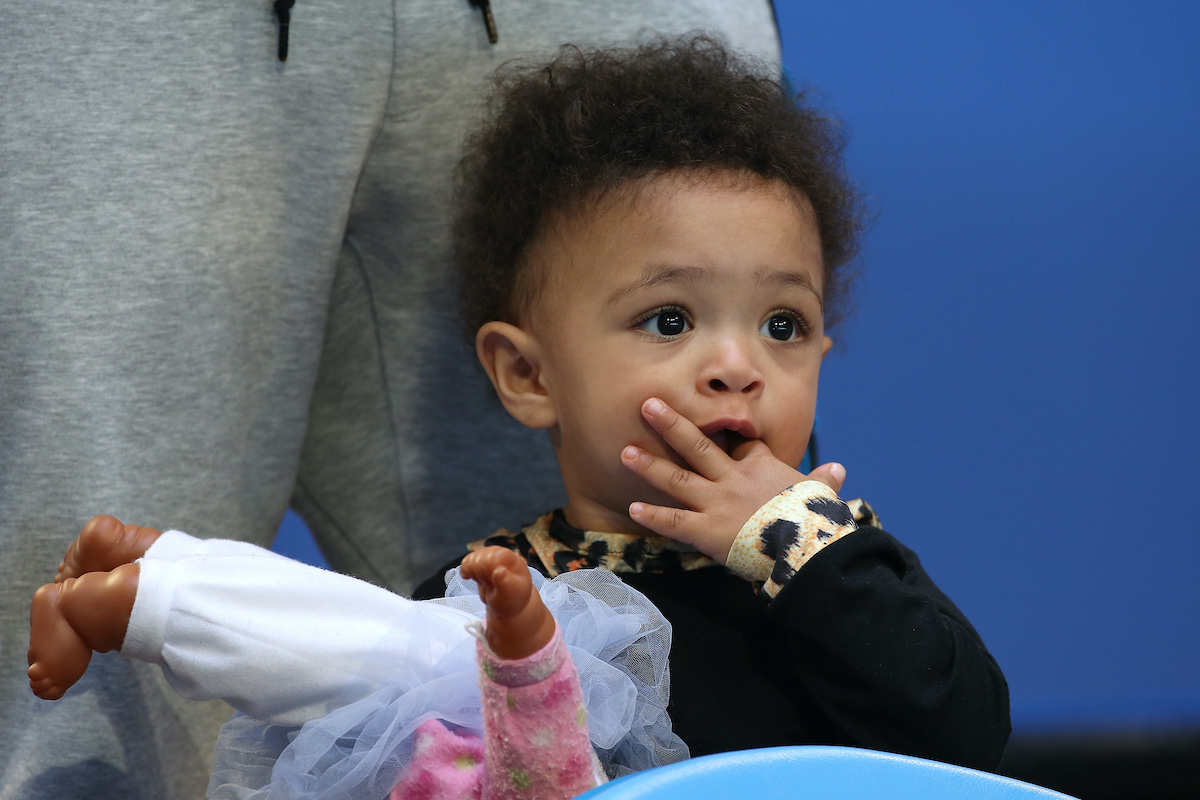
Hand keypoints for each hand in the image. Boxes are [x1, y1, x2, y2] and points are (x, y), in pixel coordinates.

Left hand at [621, 397, 845, 563]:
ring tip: (625, 450)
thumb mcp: (823, 494)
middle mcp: (733, 479)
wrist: (807, 547)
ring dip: (650, 465)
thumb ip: (825, 480)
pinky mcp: (707, 531)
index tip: (711, 423)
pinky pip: (674, 522)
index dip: (726, 436)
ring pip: (677, 479)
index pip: (741, 445)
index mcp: (761, 467)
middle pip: (697, 445)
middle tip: (647, 403)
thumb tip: (840, 469)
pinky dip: (653, 515)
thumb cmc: (817, 519)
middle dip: (671, 424)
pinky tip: (632, 507)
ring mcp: (717, 503)